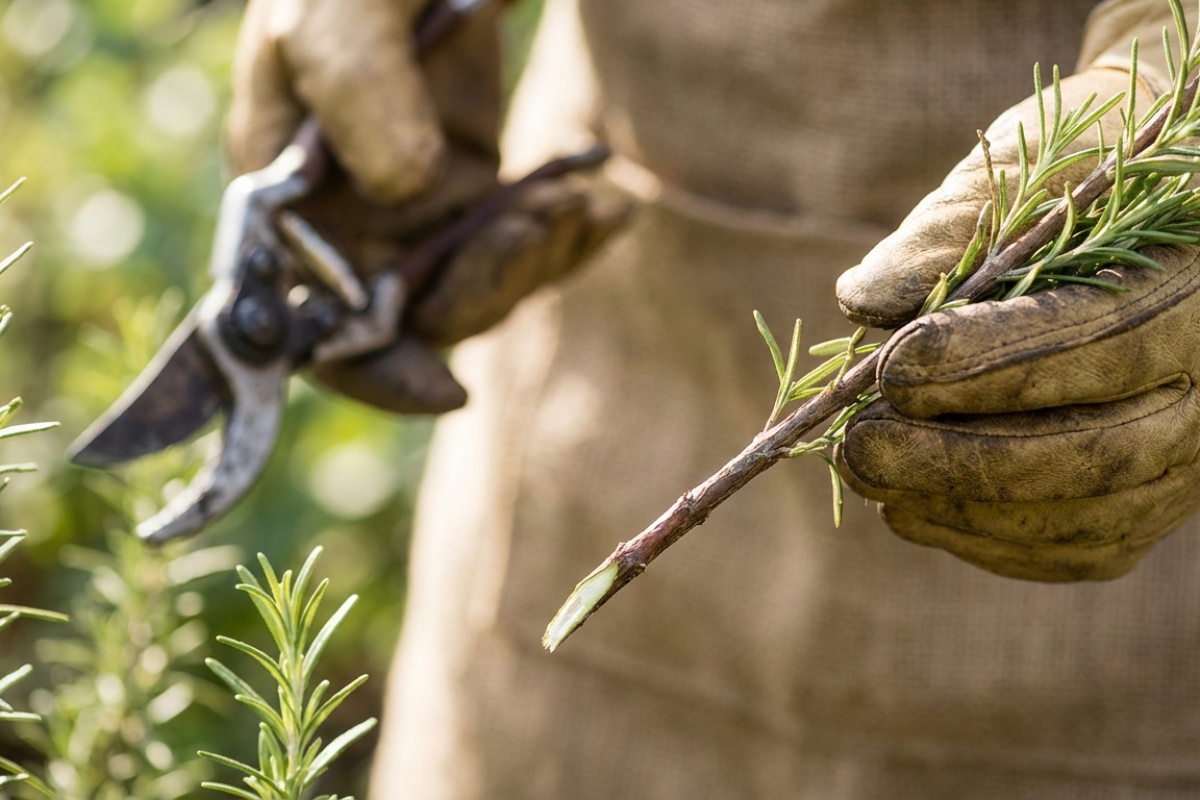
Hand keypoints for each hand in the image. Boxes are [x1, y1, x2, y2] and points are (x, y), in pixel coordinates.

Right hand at [227, 0, 628, 412]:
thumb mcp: (343, 8)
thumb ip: (356, 90)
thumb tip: (404, 190)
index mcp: (288, 192)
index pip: (309, 319)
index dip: (368, 370)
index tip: (442, 388)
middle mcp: (350, 214)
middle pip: (411, 317)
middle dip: (484, 289)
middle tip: (539, 225)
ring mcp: (419, 202)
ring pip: (479, 288)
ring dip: (535, 259)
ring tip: (577, 199)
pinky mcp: (479, 185)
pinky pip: (524, 247)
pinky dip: (571, 239)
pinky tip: (608, 206)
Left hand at [832, 66, 1199, 581]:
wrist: (1165, 206)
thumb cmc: (1092, 168)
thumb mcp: (1040, 153)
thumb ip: (960, 219)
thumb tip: (865, 302)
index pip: (1106, 339)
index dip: (994, 361)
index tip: (895, 365)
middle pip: (1100, 449)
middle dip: (964, 457)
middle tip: (858, 444)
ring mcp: (1194, 451)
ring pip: (1091, 512)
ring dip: (962, 506)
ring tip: (863, 473)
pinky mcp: (1156, 496)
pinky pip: (1085, 545)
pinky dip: (990, 539)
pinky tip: (908, 511)